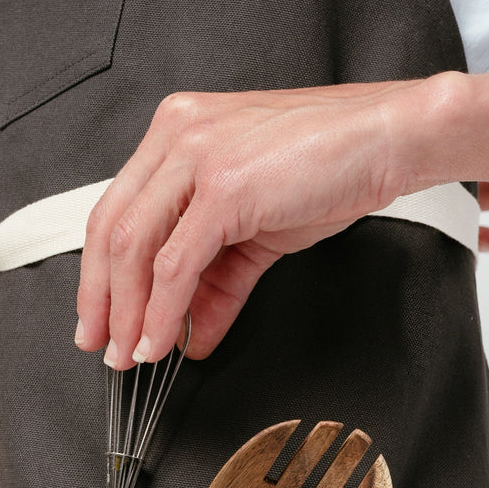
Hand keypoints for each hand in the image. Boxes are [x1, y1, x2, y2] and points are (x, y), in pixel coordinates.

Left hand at [75, 80, 427, 368]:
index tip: (100, 317)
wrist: (390, 139)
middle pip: (110, 230)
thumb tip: (189, 330)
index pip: (116, 210)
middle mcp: (177, 135)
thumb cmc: (331, 167)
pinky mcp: (223, 186)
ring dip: (129, 314)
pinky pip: (175, 265)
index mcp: (176, 133)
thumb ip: (214, 279)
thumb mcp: (255, 229)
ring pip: (133, 249)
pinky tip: (163, 341)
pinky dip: (163, 313)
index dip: (98, 273)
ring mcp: (196, 156)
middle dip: (100, 300)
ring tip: (132, 354)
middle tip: (103, 345)